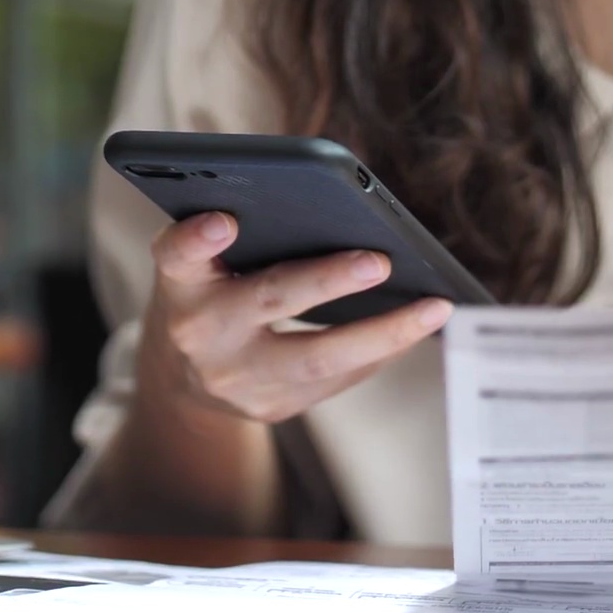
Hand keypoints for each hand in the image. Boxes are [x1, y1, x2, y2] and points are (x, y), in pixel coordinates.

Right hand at [140, 212, 453, 424]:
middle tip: (380, 261)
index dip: (196, 240)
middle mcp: (201, 334)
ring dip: (383, 331)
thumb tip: (329, 205)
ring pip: (318, 356)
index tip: (224, 221)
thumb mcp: (201, 260)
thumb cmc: (208, 289)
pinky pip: (337, 379)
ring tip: (434, 306)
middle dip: (327, 281)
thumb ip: (236, 232)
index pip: (178, 256)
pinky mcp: (272, 407)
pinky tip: (416, 328)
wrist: (184, 374)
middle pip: (269, 300)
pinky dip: (380, 351)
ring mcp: (237, 379)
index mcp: (180, 283)